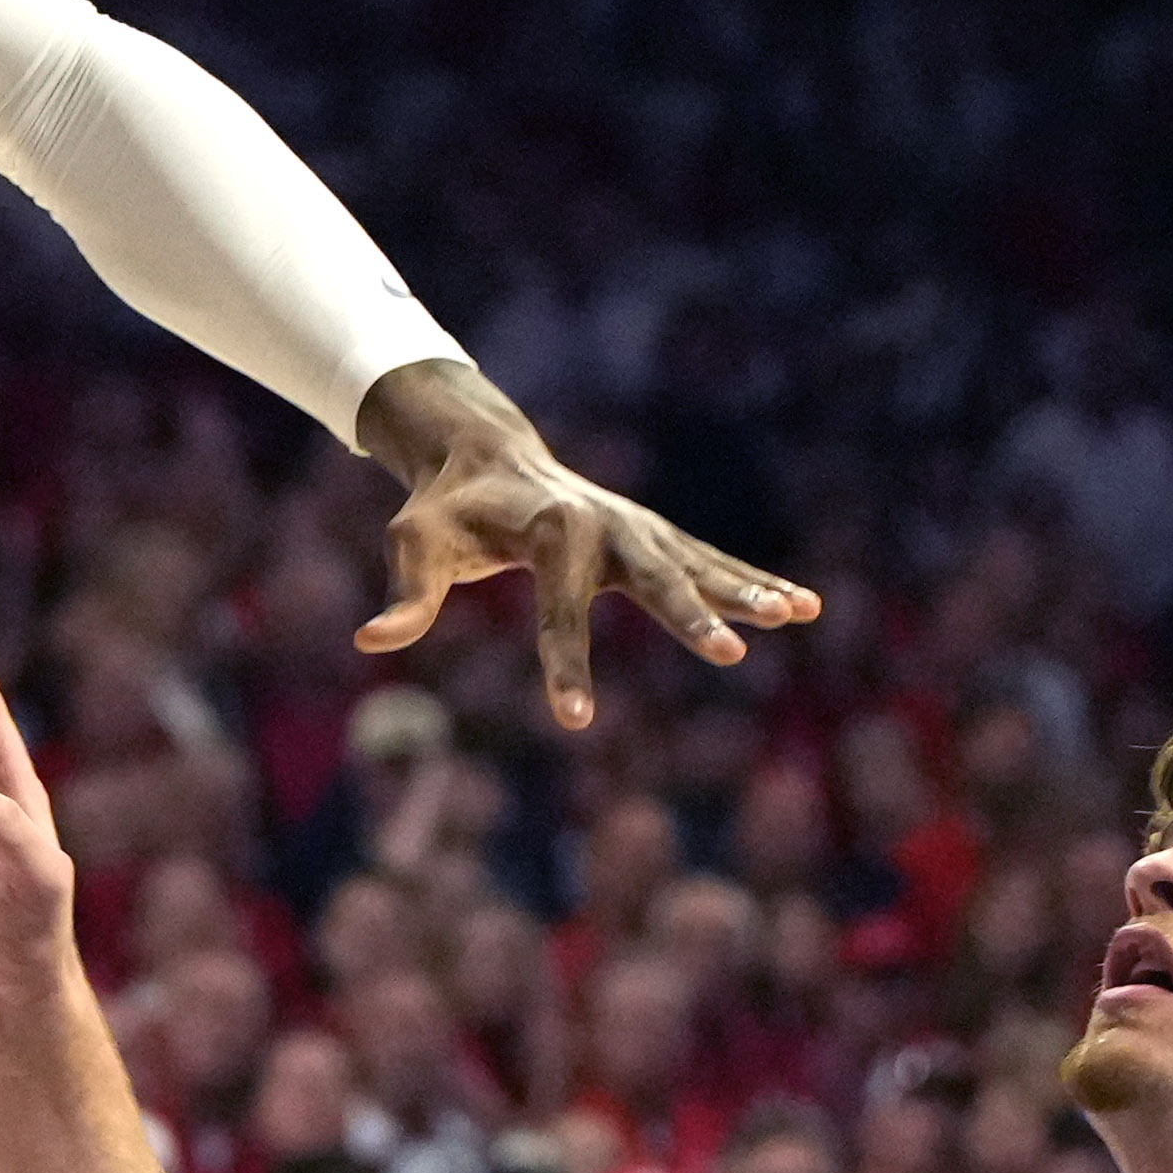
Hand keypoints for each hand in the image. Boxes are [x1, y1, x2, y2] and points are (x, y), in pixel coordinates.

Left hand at [350, 361, 813, 734]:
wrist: (484, 453)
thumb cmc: (445, 508)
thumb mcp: (415, 545)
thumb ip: (406, 594)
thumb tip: (370, 641)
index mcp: (549, 530)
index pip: (557, 610)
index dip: (564, 664)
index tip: (573, 720)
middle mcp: (605, 524)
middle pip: (654, 577)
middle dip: (691, 616)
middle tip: (728, 653)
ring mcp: (636, 528)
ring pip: (698, 566)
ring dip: (746, 592)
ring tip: (798, 615)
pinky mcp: (652, 536)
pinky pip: (708, 563)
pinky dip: (752, 583)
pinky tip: (802, 607)